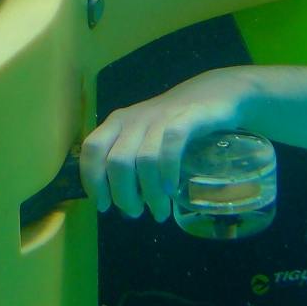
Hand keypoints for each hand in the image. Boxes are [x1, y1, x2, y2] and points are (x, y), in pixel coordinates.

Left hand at [80, 68, 252, 221]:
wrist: (214, 92)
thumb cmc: (172, 124)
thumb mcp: (144, 138)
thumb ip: (131, 164)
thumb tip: (123, 205)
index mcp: (117, 123)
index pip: (92, 149)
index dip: (92, 180)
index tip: (103, 205)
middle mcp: (134, 119)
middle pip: (117, 162)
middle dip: (123, 195)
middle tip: (135, 212)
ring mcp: (160, 117)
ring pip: (144, 159)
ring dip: (150, 193)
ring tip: (158, 211)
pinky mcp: (187, 117)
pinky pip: (171, 145)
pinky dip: (168, 170)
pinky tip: (171, 189)